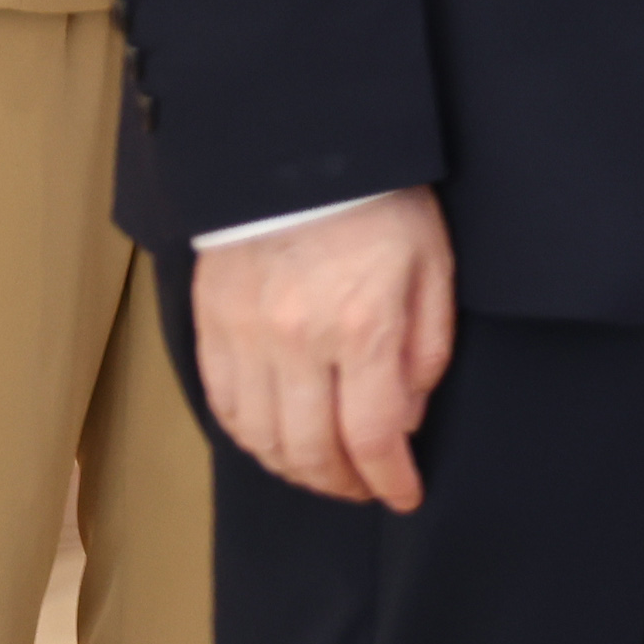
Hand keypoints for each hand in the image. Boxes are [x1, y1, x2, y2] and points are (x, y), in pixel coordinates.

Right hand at [192, 187, 457, 509]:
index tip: (404, 495)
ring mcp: (246, 337)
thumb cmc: (382, 203)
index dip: (390, 479)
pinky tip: (275, 440)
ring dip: (295, 469)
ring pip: (261, 438)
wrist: (301, 148)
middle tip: (365, 488)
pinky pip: (224, 406)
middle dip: (342, 484)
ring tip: (324, 470)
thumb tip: (406, 420)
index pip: (374, 436)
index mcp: (362, 326)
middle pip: (311, 450)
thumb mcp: (432, 267)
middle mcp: (297, 342)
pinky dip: (250, 437)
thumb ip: (425, 349)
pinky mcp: (211, 326)